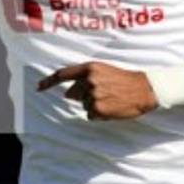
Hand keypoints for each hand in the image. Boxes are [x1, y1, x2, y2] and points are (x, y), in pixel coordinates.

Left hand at [37, 62, 157, 119]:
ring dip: (95, 105)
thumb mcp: (104, 72)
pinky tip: (112, 107)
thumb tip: (67, 94)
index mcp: (90, 68)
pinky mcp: (97, 109)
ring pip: (85, 105)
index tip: (38, 87)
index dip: (48, 82)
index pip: (63, 74)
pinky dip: (100, 114)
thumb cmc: (124, 80)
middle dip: (84, 96)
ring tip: (112, 99)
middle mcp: (89, 80)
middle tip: (106, 93)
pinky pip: (91, 115)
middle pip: (75, 94)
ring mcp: (92, 95)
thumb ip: (84, 79)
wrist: (144, 89)